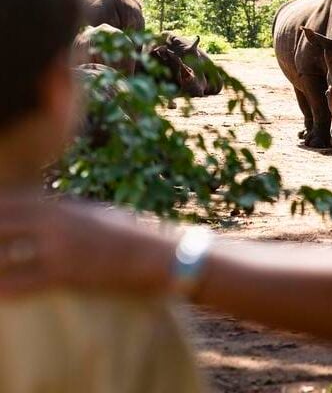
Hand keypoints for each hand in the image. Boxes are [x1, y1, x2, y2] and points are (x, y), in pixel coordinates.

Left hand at [0, 193, 176, 295]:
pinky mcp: (66, 274)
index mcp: (59, 206)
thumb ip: (64, 213)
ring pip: (5, 254)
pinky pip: (23, 283)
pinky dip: (4, 288)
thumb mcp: (92, 214)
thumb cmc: (127, 233)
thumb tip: (41, 214)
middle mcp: (55, 221)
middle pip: (2, 224)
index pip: (9, 203)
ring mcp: (58, 247)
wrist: (157, 253)